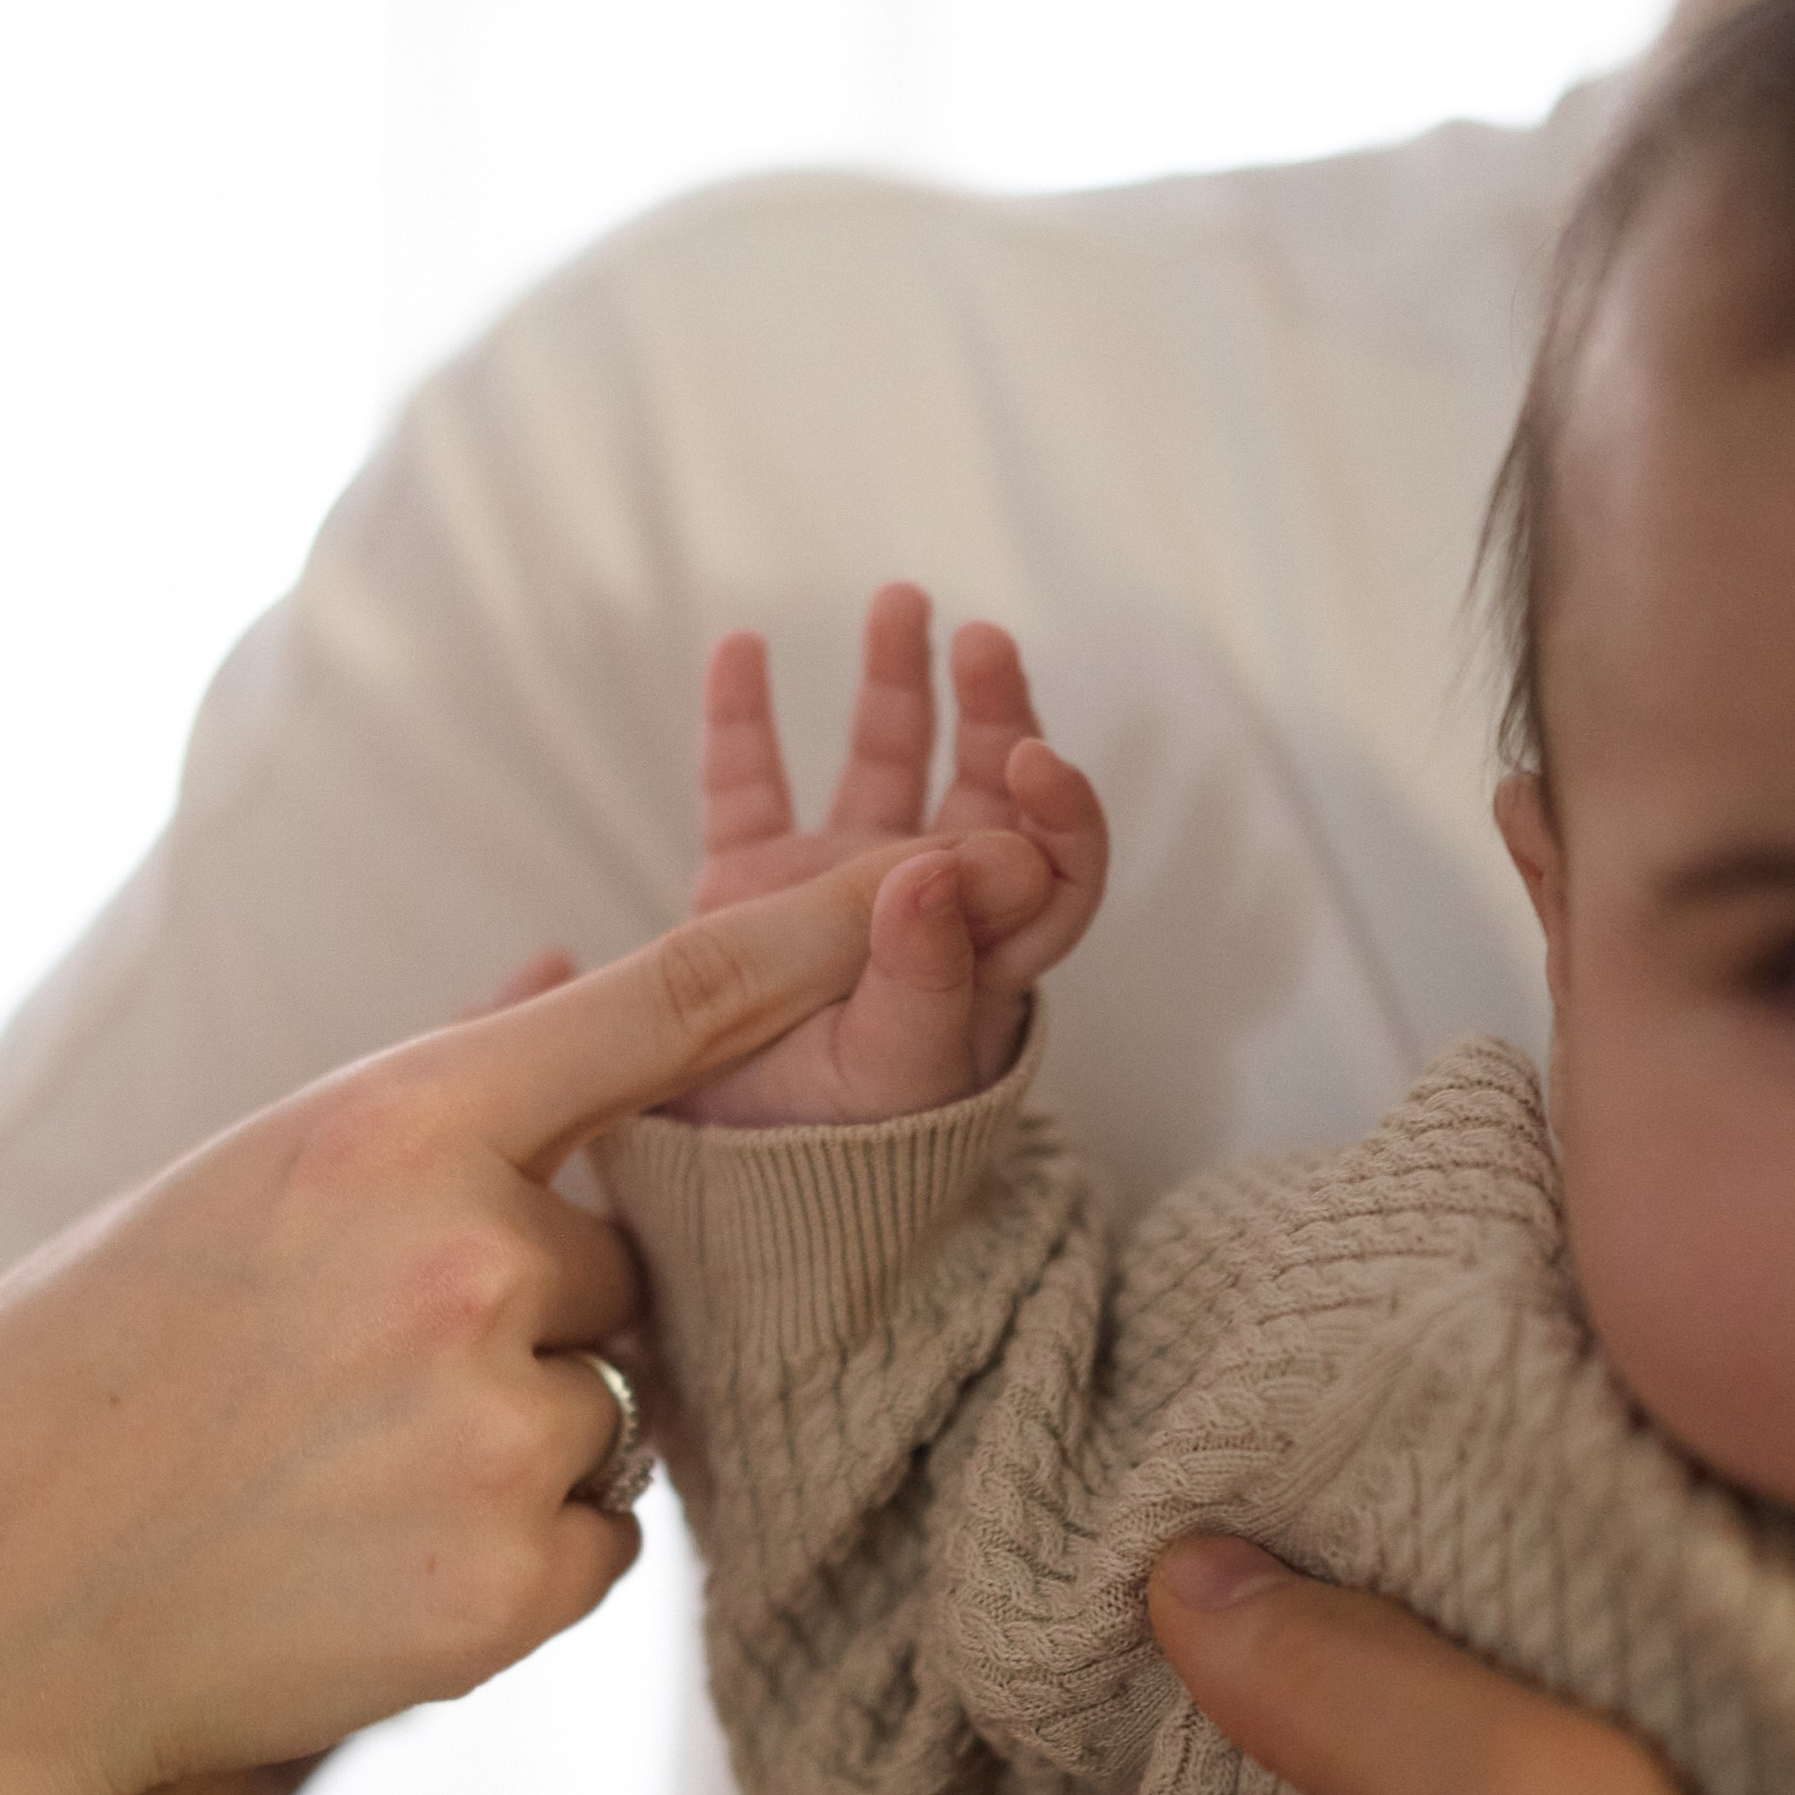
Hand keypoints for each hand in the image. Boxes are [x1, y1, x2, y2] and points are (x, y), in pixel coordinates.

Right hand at [0, 858, 918, 1794]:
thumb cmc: (96, 1366)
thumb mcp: (244, 1177)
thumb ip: (437, 1089)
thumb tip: (567, 969)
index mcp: (386, 1126)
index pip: (655, 1010)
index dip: (808, 942)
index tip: (934, 873)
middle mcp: (465, 1263)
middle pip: (619, 1263)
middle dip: (522, 1310)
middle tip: (345, 1369)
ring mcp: (495, 1432)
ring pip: (611, 1405)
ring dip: (519, 1433)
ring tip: (336, 1469)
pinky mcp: (513, 1587)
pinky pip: (601, 1533)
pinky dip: (516, 1548)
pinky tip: (365, 1550)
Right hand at [679, 581, 1105, 1126]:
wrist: (736, 1192)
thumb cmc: (847, 1153)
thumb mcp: (901, 1072)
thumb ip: (928, 973)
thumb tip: (938, 860)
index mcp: (985, 955)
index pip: (1050, 863)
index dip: (1057, 808)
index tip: (1035, 761)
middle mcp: (921, 906)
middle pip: (980, 789)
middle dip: (992, 711)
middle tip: (982, 644)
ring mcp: (832, 892)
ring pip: (881, 768)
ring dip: (897, 686)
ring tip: (904, 602)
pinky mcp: (749, 892)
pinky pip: (748, 791)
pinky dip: (745, 721)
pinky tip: (744, 646)